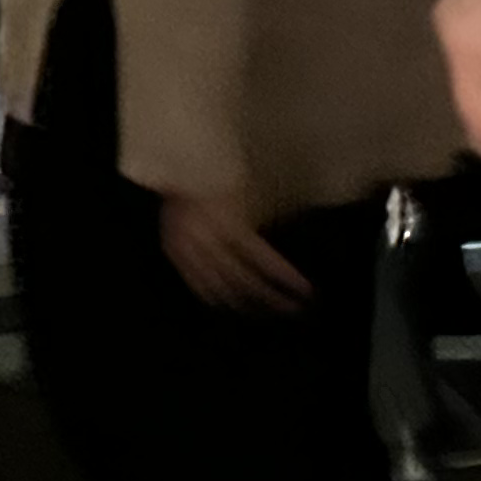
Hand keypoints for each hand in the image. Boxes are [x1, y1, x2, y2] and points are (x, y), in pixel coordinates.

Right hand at [160, 190, 312, 313]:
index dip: (285, 277)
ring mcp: (188, 249)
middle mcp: (207, 239)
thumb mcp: (242, 195)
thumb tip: (281, 265)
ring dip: (247, 303)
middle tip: (292, 309)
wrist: (175, 167)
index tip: (306, 292)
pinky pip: (197, 284)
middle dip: (271, 297)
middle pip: (244, 279)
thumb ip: (255, 229)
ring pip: (222, 287)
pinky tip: (231, 304)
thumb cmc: (216, 177)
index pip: (263, 259)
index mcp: (227, 222)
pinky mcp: (174, 253)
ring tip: (266, 312)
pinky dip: (216, 297)